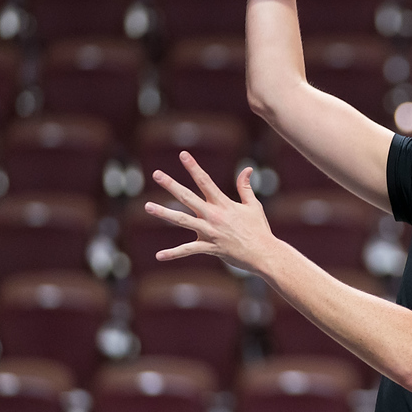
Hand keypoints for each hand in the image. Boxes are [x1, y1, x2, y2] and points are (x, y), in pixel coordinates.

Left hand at [145, 153, 274, 273]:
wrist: (264, 253)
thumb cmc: (259, 229)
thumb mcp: (253, 206)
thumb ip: (245, 187)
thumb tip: (247, 169)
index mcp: (223, 204)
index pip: (205, 181)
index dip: (193, 167)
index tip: (182, 154)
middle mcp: (213, 215)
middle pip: (188, 197)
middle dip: (171, 184)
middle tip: (156, 174)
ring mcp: (209, 232)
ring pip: (182, 220)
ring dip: (163, 213)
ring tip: (147, 206)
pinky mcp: (209, 247)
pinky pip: (188, 250)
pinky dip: (173, 253)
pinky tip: (159, 256)